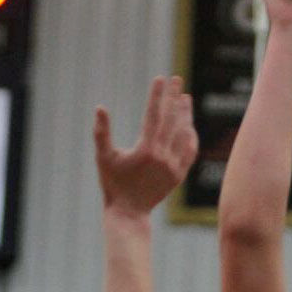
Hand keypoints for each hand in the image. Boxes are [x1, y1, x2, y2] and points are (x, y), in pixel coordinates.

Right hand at [94, 75, 197, 215]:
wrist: (129, 212)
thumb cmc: (113, 184)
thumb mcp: (103, 158)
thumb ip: (101, 133)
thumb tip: (100, 107)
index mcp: (145, 150)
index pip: (154, 115)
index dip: (157, 95)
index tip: (160, 78)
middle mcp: (163, 157)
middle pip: (172, 120)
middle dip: (174, 98)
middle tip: (177, 79)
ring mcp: (173, 167)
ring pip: (184, 134)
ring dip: (185, 114)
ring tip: (185, 98)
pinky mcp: (179, 175)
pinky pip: (190, 151)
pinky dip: (191, 136)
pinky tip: (189, 125)